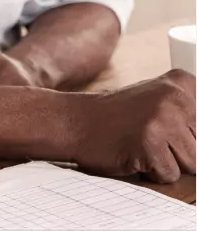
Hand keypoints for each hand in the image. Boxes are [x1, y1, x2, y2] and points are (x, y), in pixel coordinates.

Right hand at [71, 69, 196, 182]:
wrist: (75, 120)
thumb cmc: (118, 118)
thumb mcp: (161, 104)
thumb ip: (193, 119)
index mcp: (185, 83)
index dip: (193, 138)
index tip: (173, 133)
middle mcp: (178, 96)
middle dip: (182, 152)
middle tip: (152, 137)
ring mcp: (164, 118)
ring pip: (193, 164)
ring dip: (167, 163)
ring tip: (142, 144)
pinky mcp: (150, 141)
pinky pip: (169, 175)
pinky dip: (151, 172)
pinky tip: (133, 152)